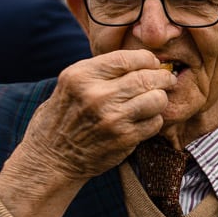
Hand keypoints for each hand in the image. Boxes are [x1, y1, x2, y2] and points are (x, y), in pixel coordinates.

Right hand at [0, 50, 175, 216]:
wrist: (51, 158)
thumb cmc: (63, 117)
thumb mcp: (71, 84)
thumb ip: (101, 71)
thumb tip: (142, 61)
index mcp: (81, 76)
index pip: (127, 58)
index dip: (147, 59)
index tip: (153, 64)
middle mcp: (97, 94)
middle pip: (146, 78)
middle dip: (162, 78)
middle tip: (166, 80)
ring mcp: (112, 118)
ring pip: (157, 99)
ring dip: (160, 99)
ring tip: (154, 100)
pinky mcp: (124, 138)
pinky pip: (155, 122)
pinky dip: (154, 120)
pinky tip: (143, 120)